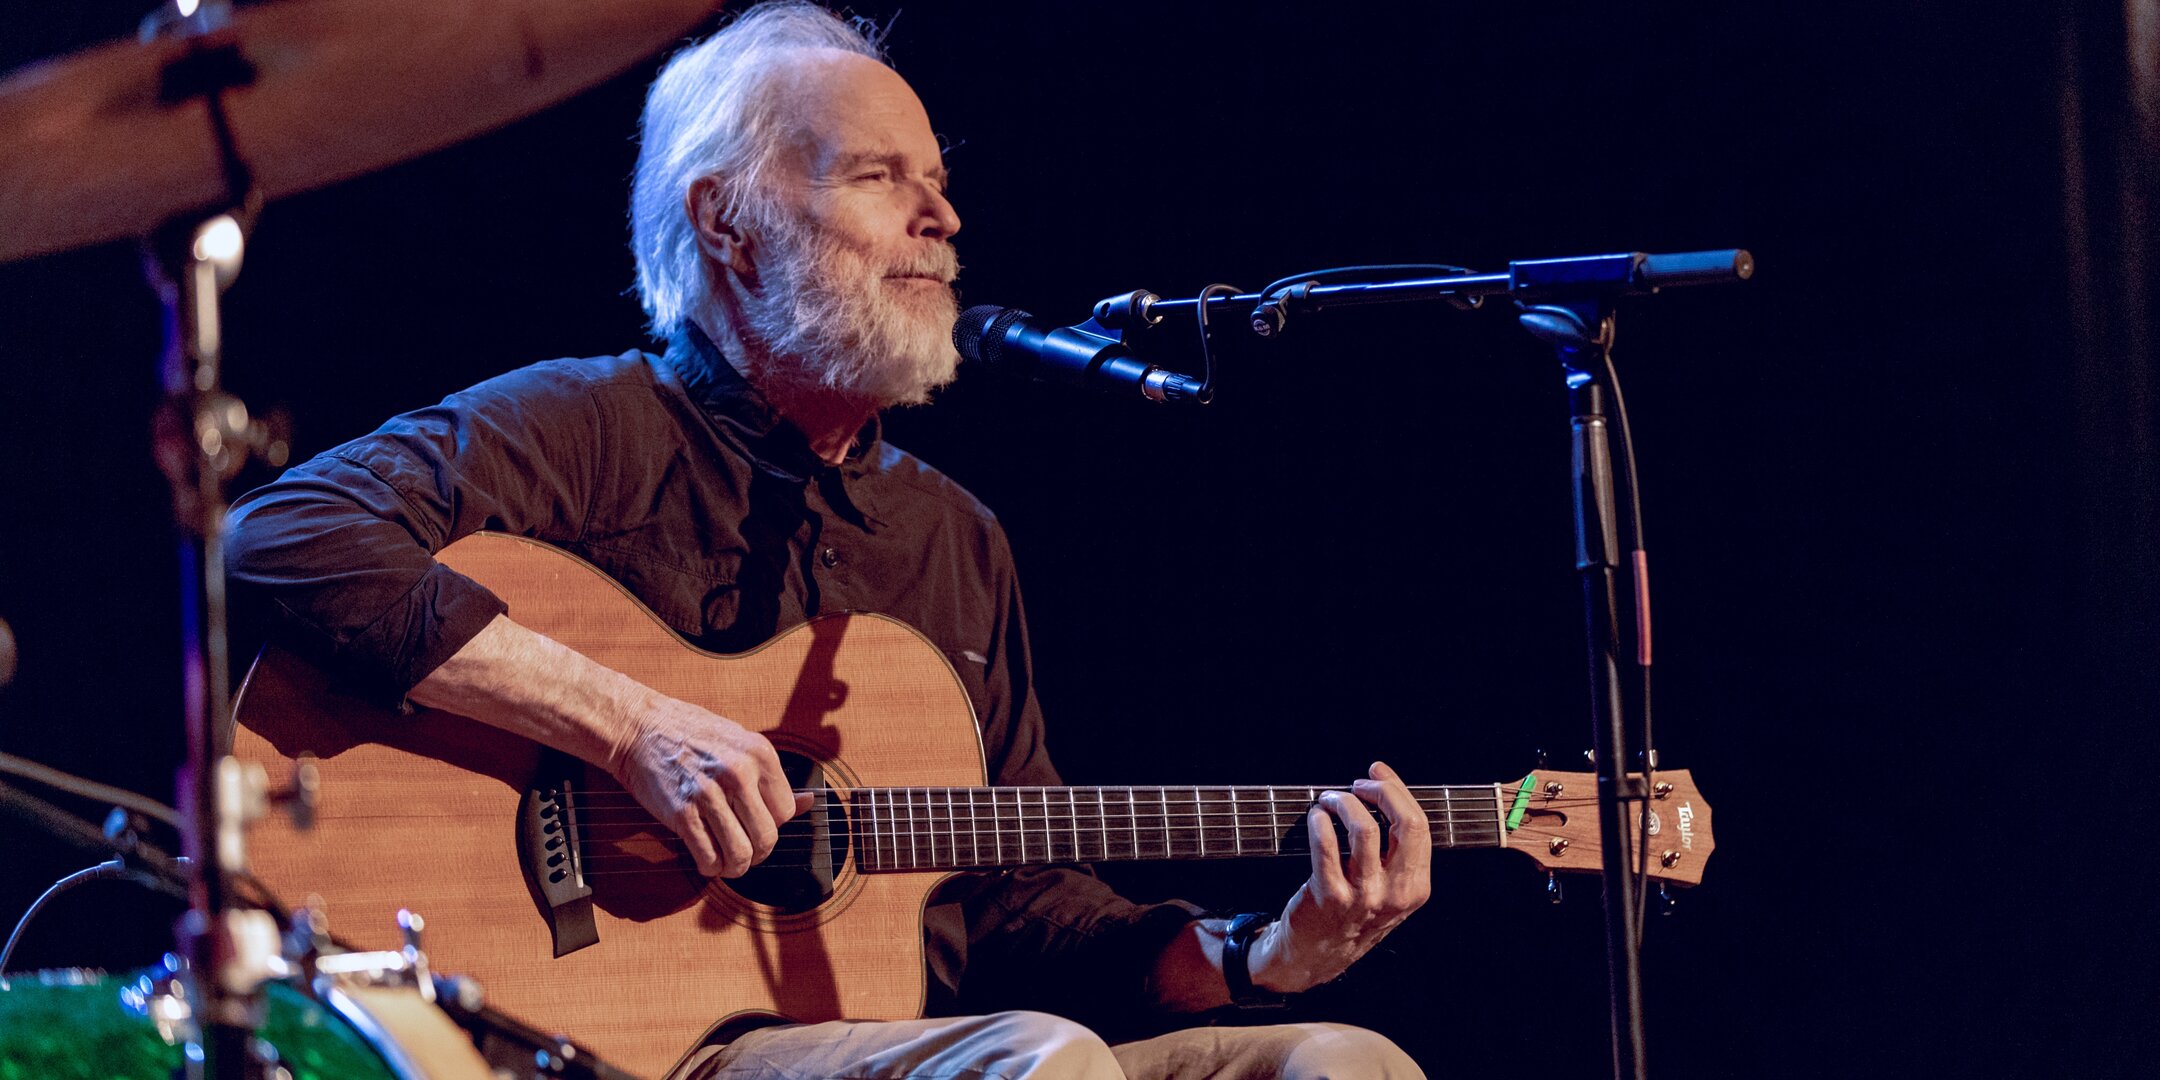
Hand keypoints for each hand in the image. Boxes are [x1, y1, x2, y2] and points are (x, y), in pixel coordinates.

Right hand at [607, 693, 811, 877]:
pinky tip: (706, 859)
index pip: (785, 812)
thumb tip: (808, 803)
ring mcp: (709, 794)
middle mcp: (739, 773)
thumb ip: (771, 776)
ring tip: (728, 862)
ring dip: (735, 867)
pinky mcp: (682, 813)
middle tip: (745, 852)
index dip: (773, 825)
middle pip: (767, 837)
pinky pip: (709, 857)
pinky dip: (710, 867)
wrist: (641, 728)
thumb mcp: (740, 743)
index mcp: (760, 754)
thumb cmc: (691, 734)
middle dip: (758, 853)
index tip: (757, 826)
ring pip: (741, 854)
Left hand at [1248, 761, 1430, 991]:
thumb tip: (1385, 790)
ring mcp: (1363, 896)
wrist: (1317, 954)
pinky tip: (1316, 816)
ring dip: (1344, 802)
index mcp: (1416, 887)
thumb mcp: (1390, 889)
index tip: (1377, 774)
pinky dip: (1320, 821)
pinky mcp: (1329, 896)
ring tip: (1330, 798)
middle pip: (1405, 824)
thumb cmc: (1352, 912)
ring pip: (1365, 829)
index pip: (1419, 826)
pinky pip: (1326, 846)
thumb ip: (1396, 850)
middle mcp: (1395, 893)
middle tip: (1359, 784)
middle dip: (1382, 791)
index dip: (1397, 791)